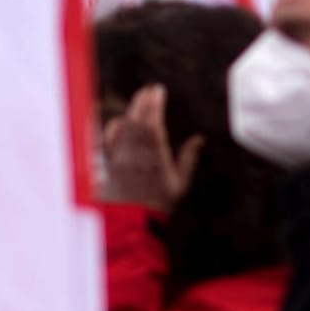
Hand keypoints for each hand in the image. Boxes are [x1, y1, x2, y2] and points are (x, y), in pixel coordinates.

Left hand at [102, 85, 202, 214]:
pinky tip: (120, 120)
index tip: (159, 91)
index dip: (155, 104)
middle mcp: (137, 154)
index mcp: (156, 156)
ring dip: (131, 110)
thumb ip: (188, 159)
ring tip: (138, 99)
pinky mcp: (111, 163)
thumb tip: (199, 139)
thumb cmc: (160, 204)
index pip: (153, 122)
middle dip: (143, 101)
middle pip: (138, 120)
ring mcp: (122, 157)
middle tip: (149, 89)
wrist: (132, 221)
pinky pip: (110, 140)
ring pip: (125, 127)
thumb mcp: (180, 184)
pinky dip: (115, 127)